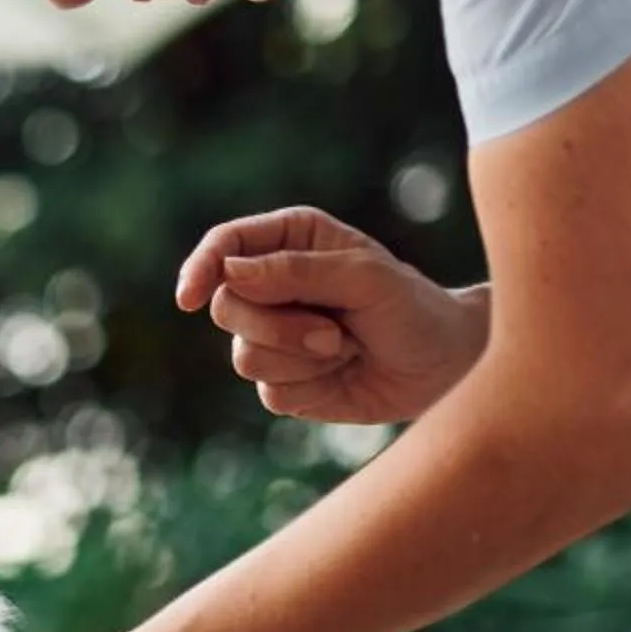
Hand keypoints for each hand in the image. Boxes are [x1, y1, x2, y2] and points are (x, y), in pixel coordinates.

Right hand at [176, 206, 489, 424]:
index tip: (188, 299)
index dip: (200, 268)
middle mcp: (273, 285)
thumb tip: (230, 273)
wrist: (442, 367)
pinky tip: (341, 374)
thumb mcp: (364, 278)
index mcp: (290, 241)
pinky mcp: (282, 380)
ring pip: (244, 356)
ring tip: (344, 349)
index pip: (225, 246)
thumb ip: (296, 271)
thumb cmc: (412, 308)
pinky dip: (309, 387)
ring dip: (300, 359)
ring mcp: (273, 335)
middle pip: (225, 307)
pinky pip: (268, 390)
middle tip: (332, 332)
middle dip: (275, 327)